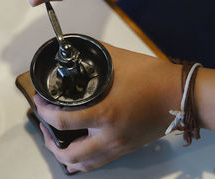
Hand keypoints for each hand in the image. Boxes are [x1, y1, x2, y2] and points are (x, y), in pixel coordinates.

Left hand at [34, 43, 181, 172]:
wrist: (179, 95)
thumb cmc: (151, 77)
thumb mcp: (115, 61)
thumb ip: (90, 58)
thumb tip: (72, 53)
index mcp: (105, 114)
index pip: (62, 122)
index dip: (44, 112)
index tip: (40, 102)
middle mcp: (110, 136)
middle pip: (68, 154)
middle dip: (49, 141)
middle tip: (43, 125)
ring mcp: (118, 146)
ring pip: (83, 165)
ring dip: (64, 155)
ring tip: (56, 139)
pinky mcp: (125, 149)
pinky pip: (98, 163)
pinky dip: (82, 159)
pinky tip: (77, 144)